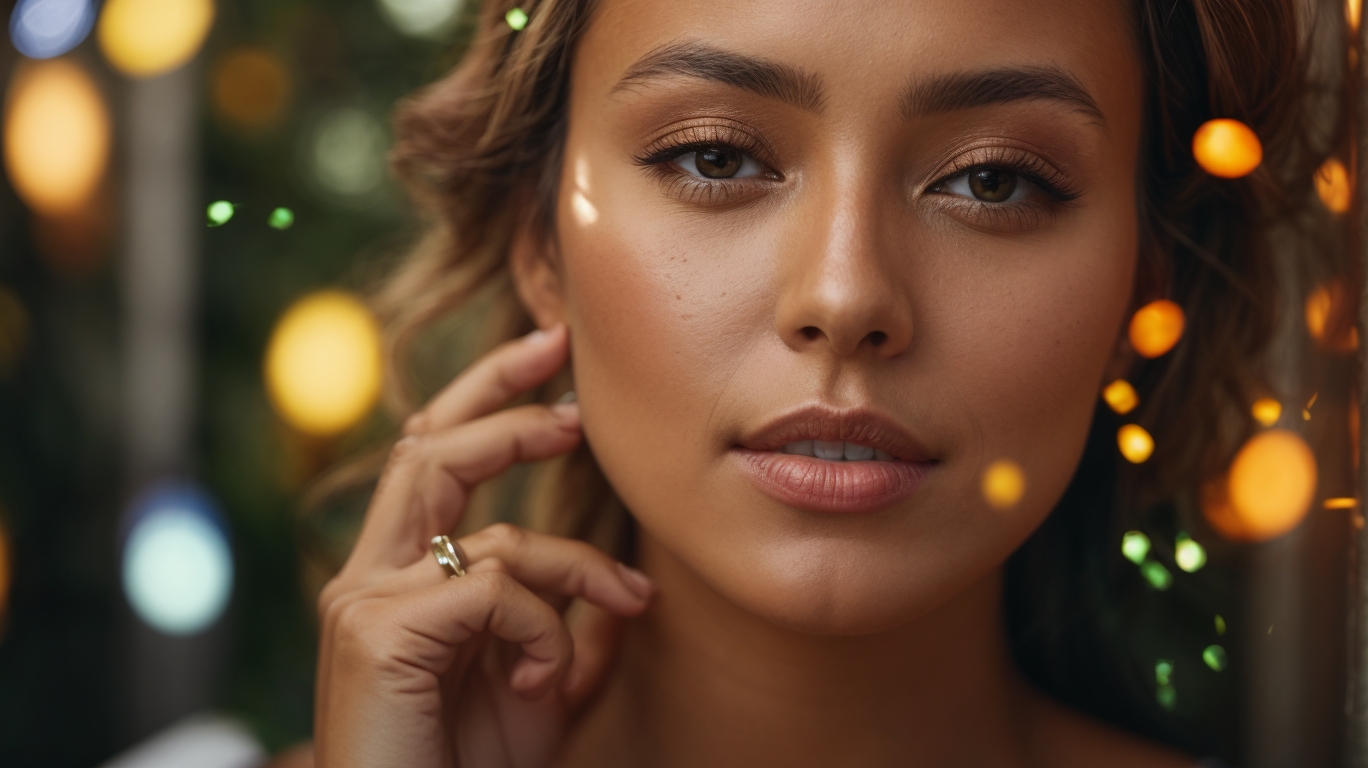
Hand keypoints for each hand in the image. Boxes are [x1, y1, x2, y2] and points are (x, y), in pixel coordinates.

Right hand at [314, 324, 652, 767]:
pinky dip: (545, 630)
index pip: (431, 460)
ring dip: (572, 559)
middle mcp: (368, 579)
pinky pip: (495, 589)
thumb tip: (622, 594)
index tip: (551, 358)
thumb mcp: (536, 692)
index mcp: (396, 581)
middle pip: (428, 447)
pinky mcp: (380, 633)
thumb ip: (565, 634)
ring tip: (626, 599)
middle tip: (568, 370)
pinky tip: (539, 686)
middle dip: (500, 395)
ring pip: (480, 520)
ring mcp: (366, 603)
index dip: (486, 399)